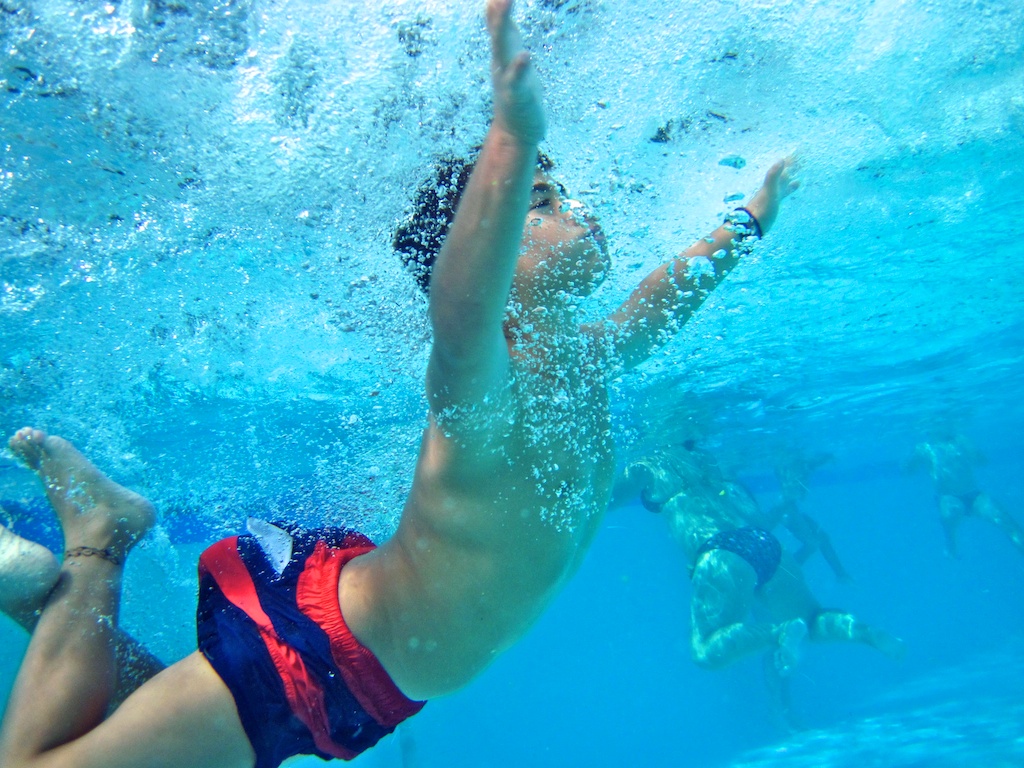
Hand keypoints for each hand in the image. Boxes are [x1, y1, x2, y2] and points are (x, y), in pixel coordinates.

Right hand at [486, 0, 545, 144]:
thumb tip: (493, 4)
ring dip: (503, 25)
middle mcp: (501, 61)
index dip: (496, 4)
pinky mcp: (517, 96)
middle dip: (499, 7)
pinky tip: (525, 55)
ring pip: (502, 48)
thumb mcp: (509, 56)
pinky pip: (516, 80)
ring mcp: (506, 78)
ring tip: (505, 0)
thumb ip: (503, 31)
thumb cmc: (515, 92)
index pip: (496, 19)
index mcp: (502, 51)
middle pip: (498, 29)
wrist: (513, 133)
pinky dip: (519, 67)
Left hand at [747, 155, 799, 233]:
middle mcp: (773, 186)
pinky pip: (784, 192)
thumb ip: (773, 176)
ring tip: (799, 171)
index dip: (792, 159)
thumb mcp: (769, 191)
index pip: (784, 166)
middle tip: (802, 159)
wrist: (751, 225)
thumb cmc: (761, 209)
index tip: (801, 150)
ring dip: (791, 176)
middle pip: (784, 172)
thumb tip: (781, 160)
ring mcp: (773, 194)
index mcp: (773, 182)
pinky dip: (789, 188)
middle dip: (793, 166)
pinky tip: (792, 188)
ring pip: (784, 181)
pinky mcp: (774, 203)